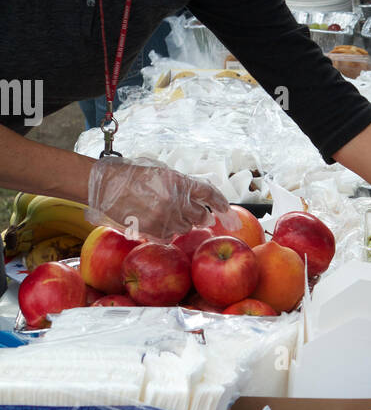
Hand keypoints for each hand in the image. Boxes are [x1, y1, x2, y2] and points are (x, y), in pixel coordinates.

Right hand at [87, 160, 241, 241]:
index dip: (221, 203)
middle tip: (201, 217)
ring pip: (183, 228)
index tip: (226, 211)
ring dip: (180, 224)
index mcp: (179, 181)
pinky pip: (167, 237)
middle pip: (200, 215)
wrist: (104, 185)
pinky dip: (165, 232)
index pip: (209, 193)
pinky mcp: (152, 230)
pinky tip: (154, 222)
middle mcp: (175, 200)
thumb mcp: (161, 172)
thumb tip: (198, 200)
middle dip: (201, 217)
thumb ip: (181, 185)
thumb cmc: (131, 175)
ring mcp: (164, 217)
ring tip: (166, 214)